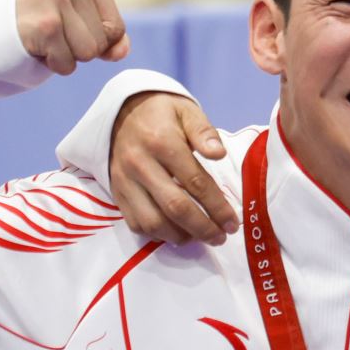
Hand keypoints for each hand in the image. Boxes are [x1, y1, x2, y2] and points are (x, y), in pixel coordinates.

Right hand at [17, 0, 128, 75]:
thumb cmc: (45, 18)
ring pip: (88, 54)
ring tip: (46, 36)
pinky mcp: (45, 25)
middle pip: (103, 42)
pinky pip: (68, 65)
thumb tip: (121, 51)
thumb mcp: (82, 16)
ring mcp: (58, 0)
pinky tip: (36, 44)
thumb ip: (111, 34)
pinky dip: (53, 64)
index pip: (116, 27)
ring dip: (67, 55)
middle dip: (80, 46)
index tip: (70, 23)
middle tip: (53, 30)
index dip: (96, 38)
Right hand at [110, 92, 235, 244]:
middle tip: (220, 237)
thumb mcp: (186, 111)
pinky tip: (177, 232)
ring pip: (153, 221)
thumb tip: (219, 154)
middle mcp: (140, 164)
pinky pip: (136, 223)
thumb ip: (204, 132)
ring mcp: (125, 181)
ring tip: (200, 236)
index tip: (232, 223)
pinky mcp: (116, 192)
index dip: (217, 207)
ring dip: (180, 236)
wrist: (121, 112)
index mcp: (162, 142)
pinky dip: (158, 234)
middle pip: (175, 207)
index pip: (195, 182)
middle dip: (202, 228)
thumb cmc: (162, 113)